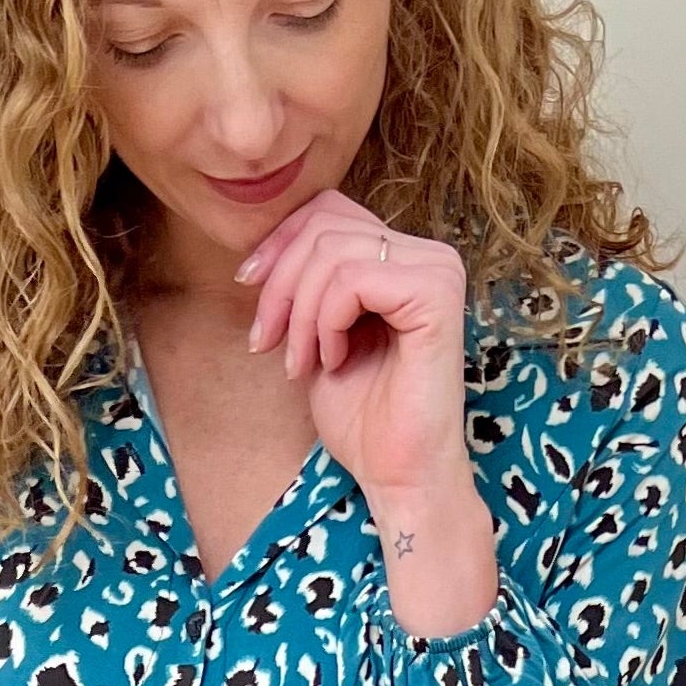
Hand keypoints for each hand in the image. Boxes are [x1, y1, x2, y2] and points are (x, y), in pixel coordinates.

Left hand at [238, 188, 495, 635]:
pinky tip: (334, 360)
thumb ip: (305, 284)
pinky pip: (352, 279)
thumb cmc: (363, 418)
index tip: (248, 290)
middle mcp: (429, 255)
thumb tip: (259, 251)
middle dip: (280, 283)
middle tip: (267, 342)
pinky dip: (326, 321)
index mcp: (404, 257)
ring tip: (301, 362)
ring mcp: (437, 271)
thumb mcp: (317, 335)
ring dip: (299, 312)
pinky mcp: (436, 296)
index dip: (278, 244)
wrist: (397, 476)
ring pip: (332, 251)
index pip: (328, 210)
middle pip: (325, 224)